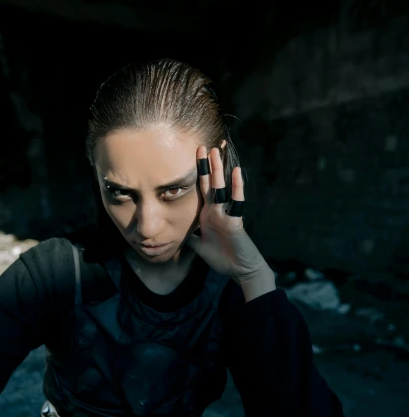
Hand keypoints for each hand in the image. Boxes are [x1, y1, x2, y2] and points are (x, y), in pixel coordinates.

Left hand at [185, 145, 268, 281]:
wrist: (240, 270)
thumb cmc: (223, 257)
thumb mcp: (199, 246)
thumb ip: (190, 235)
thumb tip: (176, 230)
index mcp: (207, 215)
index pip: (201, 191)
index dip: (197, 176)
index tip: (192, 159)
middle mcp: (216, 211)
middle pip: (209, 184)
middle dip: (205, 166)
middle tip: (201, 146)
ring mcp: (226, 214)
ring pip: (221, 188)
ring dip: (218, 170)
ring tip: (216, 151)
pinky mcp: (235, 222)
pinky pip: (236, 202)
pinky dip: (237, 187)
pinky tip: (236, 172)